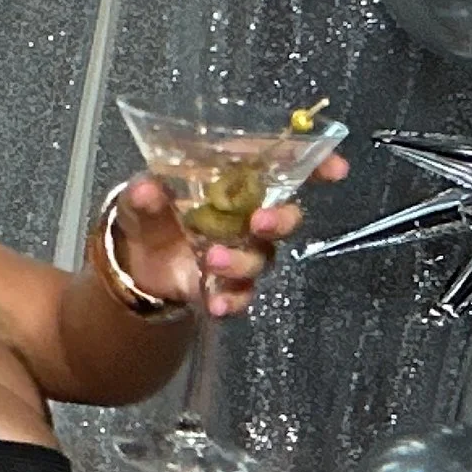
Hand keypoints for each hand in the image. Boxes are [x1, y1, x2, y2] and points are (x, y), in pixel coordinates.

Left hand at [111, 154, 350, 318]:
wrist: (135, 260)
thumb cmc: (151, 213)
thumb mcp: (139, 199)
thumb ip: (144, 195)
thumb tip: (146, 190)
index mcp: (234, 182)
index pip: (283, 168)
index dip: (315, 166)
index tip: (336, 169)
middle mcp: (248, 217)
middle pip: (284, 217)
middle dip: (280, 219)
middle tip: (258, 222)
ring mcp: (242, 252)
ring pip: (261, 257)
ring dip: (241, 260)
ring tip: (211, 259)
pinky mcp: (228, 285)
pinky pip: (242, 295)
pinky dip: (232, 301)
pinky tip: (216, 305)